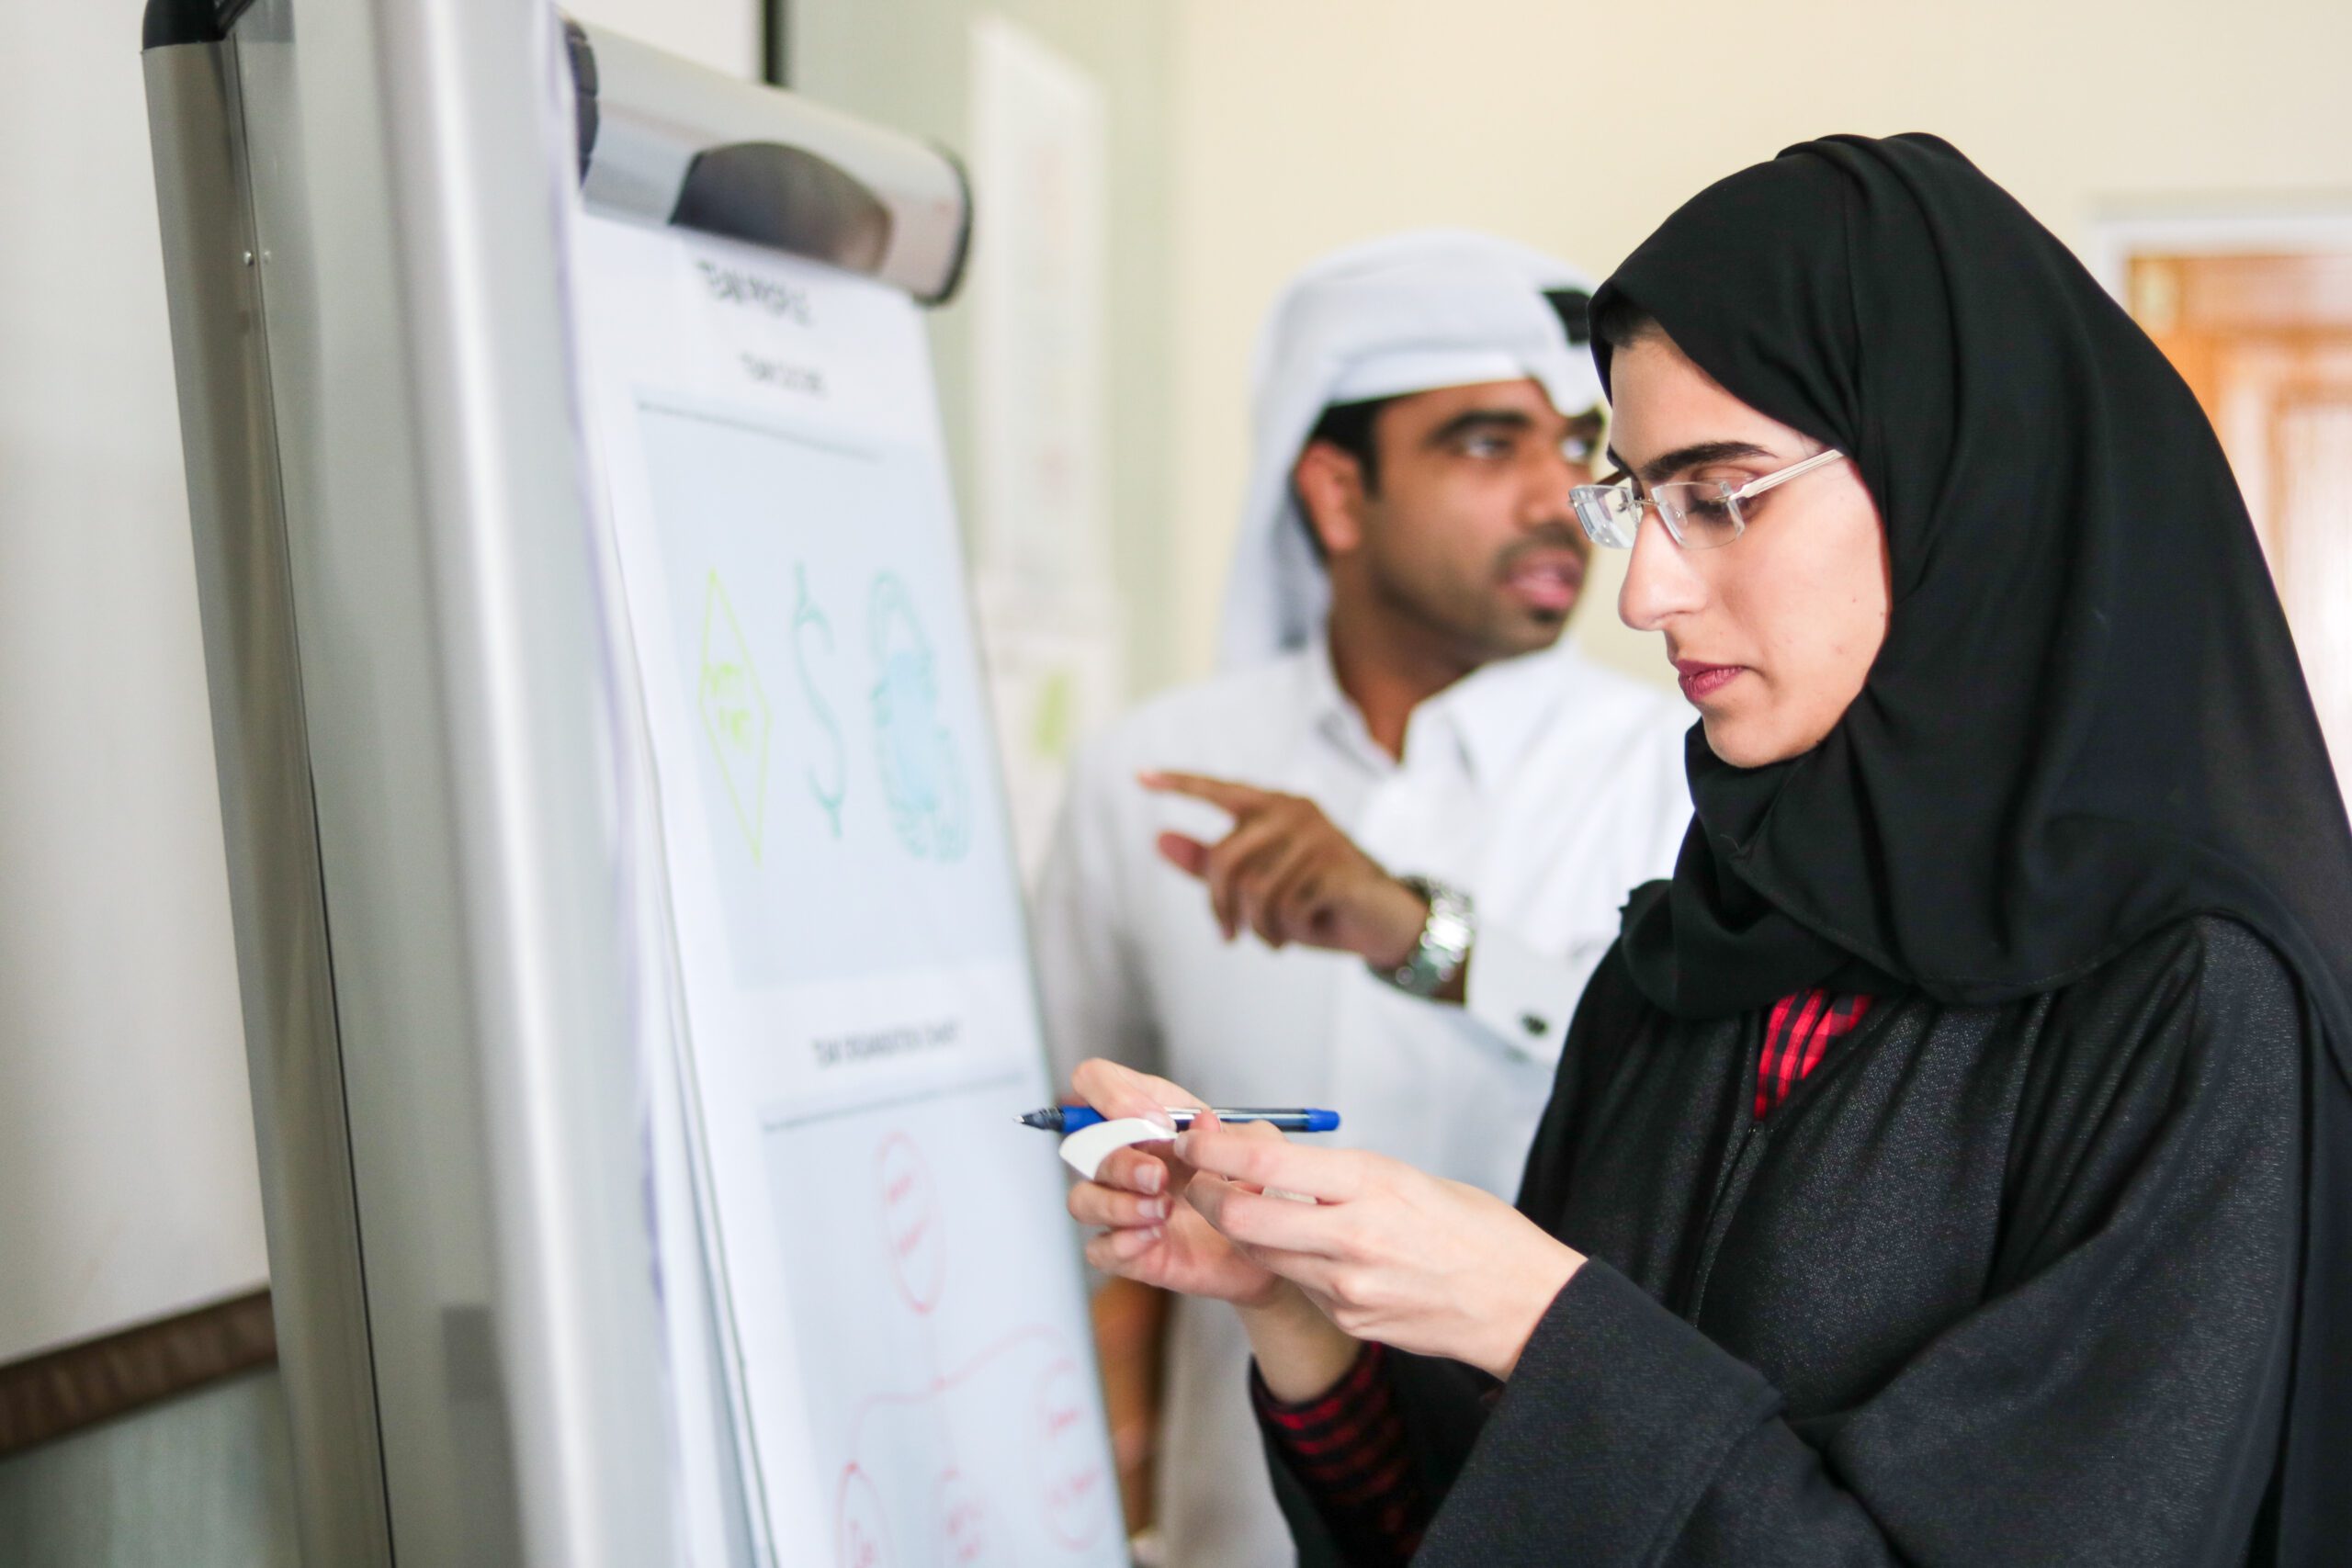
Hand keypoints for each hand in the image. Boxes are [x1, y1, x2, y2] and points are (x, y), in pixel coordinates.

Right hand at [1062, 1059, 1283, 1306]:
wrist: (1270, 1247)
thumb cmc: (1253, 1186)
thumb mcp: (1258, 1150)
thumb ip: (1231, 1134)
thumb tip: (1203, 1123)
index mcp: (1147, 1116)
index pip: (1094, 1081)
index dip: (1110, 1094)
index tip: (1155, 1120)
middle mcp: (1125, 1156)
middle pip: (1084, 1147)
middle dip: (1121, 1161)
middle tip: (1159, 1176)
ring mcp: (1121, 1204)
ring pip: (1082, 1199)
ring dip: (1118, 1204)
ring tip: (1163, 1211)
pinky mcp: (1127, 1249)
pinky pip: (1098, 1248)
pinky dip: (1122, 1243)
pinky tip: (1154, 1238)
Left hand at [1141, 771, 1429, 967]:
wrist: (1381, 922)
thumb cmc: (1315, 901)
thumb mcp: (1258, 885)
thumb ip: (1210, 862)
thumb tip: (1159, 838)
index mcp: (1274, 806)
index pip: (1219, 790)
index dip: (1179, 784)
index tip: (1139, 776)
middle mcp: (1294, 811)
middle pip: (1225, 861)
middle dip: (1221, 908)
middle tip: (1227, 936)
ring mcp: (1318, 836)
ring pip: (1255, 892)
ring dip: (1258, 927)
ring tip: (1273, 938)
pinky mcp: (1336, 867)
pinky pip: (1287, 908)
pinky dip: (1288, 930)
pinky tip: (1305, 929)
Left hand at [1175, 1123, 1584, 1379]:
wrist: (1523, 1306)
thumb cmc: (1477, 1232)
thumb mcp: (1409, 1178)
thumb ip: (1340, 1175)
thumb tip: (1272, 1158)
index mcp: (1371, 1184)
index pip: (1264, 1164)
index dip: (1215, 1149)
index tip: (1195, 1137)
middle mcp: (1351, 1236)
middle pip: (1242, 1217)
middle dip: (1208, 1195)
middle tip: (1201, 1180)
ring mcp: (1347, 1286)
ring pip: (1262, 1254)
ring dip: (1245, 1230)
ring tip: (1250, 1207)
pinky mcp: (1349, 1319)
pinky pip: (1299, 1284)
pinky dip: (1293, 1263)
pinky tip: (1317, 1252)